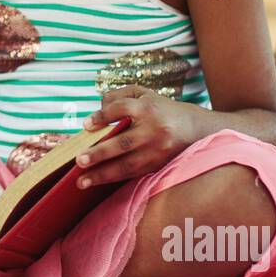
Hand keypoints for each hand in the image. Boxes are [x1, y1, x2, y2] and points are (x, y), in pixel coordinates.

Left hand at [74, 85, 197, 187]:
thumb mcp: (143, 95)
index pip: (121, 109)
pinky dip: (115, 179)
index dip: (103, 116)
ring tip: (82, 182)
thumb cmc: (161, 110)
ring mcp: (158, 150)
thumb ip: (118, 97)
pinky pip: (134, 174)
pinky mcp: (159, 165)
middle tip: (79, 160)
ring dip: (103, 174)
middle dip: (100, 153)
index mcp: (148, 107)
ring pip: (128, 164)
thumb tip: (95, 115)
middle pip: (123, 142)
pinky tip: (98, 182)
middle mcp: (154, 129)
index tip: (86, 125)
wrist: (196, 129)